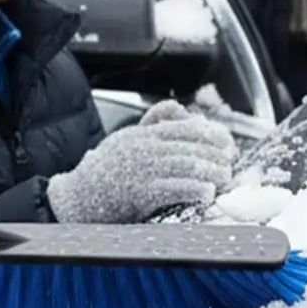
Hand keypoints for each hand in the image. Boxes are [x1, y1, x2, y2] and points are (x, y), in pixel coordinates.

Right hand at [45, 100, 234, 224]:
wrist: (76, 196)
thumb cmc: (104, 169)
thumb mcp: (126, 138)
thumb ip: (154, 123)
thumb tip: (185, 112)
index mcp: (143, 134)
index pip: (186, 127)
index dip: (211, 134)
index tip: (226, 143)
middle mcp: (145, 148)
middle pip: (191, 146)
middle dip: (216, 155)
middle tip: (230, 164)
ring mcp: (143, 170)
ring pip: (188, 165)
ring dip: (212, 172)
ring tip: (224, 179)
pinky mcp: (141, 193)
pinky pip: (175, 188)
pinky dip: (195, 189)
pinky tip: (207, 193)